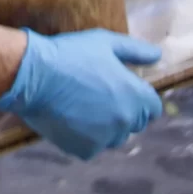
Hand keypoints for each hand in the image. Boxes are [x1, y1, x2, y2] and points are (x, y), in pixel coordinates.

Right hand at [0, 28, 163, 160]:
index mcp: (135, 96)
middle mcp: (125, 121)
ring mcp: (105, 138)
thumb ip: (136, 51)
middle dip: (123, 111)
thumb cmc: (71, 55)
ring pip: (114, 137)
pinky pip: (93, 146)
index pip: (153, 108)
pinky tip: (70, 118)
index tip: (123, 90)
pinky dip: (85, 137)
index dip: (140, 98)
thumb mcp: (105, 43)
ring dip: (106, 127)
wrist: (34, 76)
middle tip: (98, 95)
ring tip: (83, 106)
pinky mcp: (85, 150)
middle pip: (134, 123)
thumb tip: (157, 56)